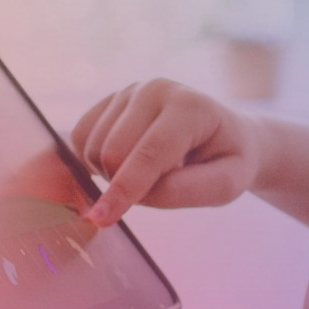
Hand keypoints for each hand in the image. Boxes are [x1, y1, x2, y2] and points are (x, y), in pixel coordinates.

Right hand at [69, 79, 261, 224]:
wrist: (223, 135)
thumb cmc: (227, 161)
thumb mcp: (226, 184)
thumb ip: (185, 190)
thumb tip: (137, 194)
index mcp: (189, 107)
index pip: (149, 153)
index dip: (125, 189)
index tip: (101, 219)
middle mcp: (154, 90)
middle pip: (112, 152)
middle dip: (124, 184)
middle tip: (159, 184)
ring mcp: (129, 92)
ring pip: (93, 147)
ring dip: (112, 174)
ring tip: (149, 170)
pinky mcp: (110, 101)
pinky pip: (80, 139)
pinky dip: (95, 162)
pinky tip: (126, 162)